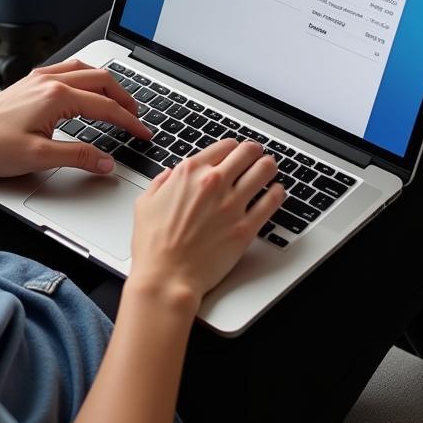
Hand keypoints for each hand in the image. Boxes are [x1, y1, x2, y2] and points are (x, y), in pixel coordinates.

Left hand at [0, 59, 152, 176]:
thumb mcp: (40, 158)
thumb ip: (78, 157)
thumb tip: (107, 162)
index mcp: (56, 96)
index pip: (106, 107)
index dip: (130, 122)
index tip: (143, 133)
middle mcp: (49, 81)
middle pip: (101, 80)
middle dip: (124, 98)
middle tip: (137, 117)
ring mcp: (38, 79)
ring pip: (84, 70)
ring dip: (106, 84)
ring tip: (118, 101)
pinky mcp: (29, 83)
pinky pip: (67, 70)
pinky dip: (86, 78)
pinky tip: (86, 90)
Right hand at [127, 139, 283, 306]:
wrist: (167, 277)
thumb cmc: (154, 244)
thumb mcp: (145, 203)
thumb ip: (161, 183)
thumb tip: (170, 175)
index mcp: (189, 173)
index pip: (223, 146)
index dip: (231, 147)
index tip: (234, 152)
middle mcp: (213, 183)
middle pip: (247, 152)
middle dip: (253, 152)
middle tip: (256, 155)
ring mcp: (232, 204)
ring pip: (264, 171)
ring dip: (268, 167)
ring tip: (269, 169)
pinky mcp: (246, 227)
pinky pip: (272, 201)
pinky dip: (277, 193)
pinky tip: (276, 192)